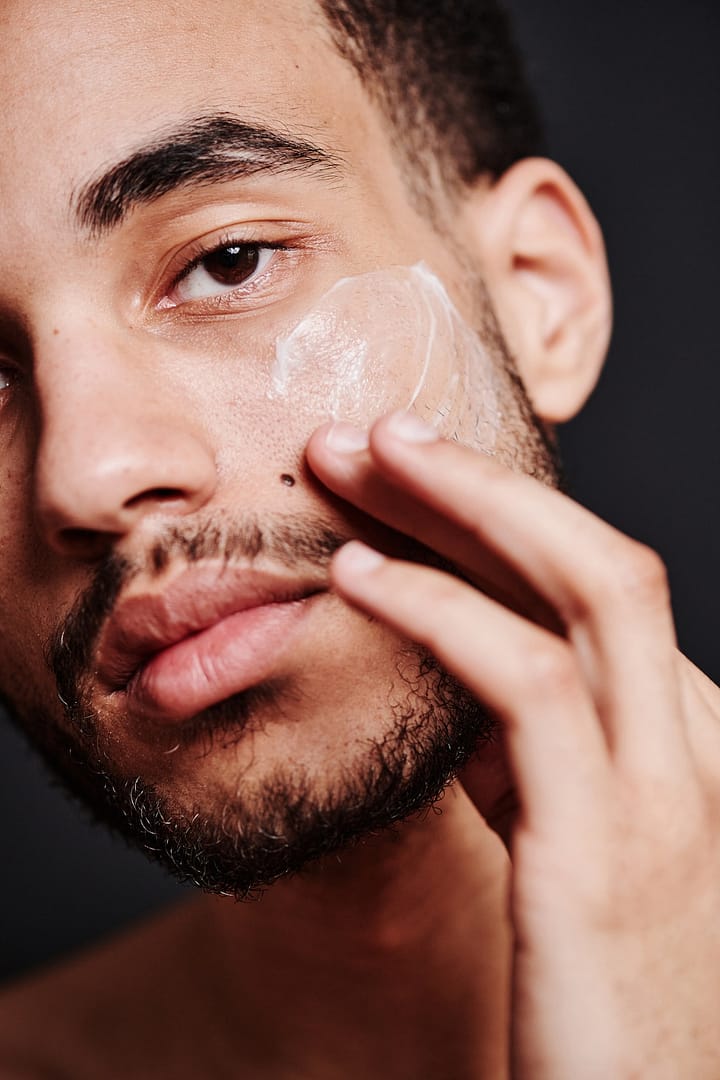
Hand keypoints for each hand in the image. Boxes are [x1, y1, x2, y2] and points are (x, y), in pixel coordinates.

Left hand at [306, 411, 719, 1079]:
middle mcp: (699, 746)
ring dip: (465, 507)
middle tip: (378, 432)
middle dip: (486, 481)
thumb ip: (529, 757)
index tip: (403, 485)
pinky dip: (438, 612)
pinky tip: (360, 576)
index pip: (595, 589)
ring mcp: (669, 794)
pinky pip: (526, 684)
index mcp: (687, 739)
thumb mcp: (564, 845)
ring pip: (586, 587)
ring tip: (361, 461)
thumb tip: (461, 676)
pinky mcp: (610, 850)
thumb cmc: (593, 991)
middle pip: (599, 559)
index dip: (498, 522)